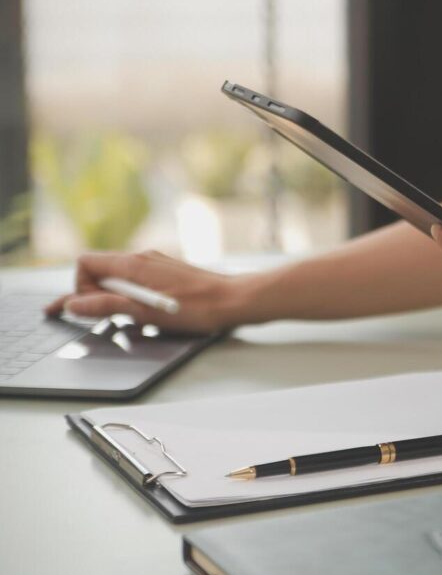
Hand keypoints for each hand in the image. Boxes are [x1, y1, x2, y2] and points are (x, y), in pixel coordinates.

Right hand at [44, 250, 241, 332]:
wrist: (235, 301)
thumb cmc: (198, 308)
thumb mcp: (146, 312)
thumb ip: (108, 306)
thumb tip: (74, 305)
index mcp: (133, 265)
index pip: (86, 263)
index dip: (81, 287)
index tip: (95, 308)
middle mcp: (142, 259)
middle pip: (100, 270)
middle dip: (95, 294)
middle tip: (111, 316)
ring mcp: (156, 265)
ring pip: (118, 277)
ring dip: (115, 297)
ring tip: (133, 316)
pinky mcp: (167, 274)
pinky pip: (137, 281)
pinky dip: (132, 296)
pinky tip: (147, 311)